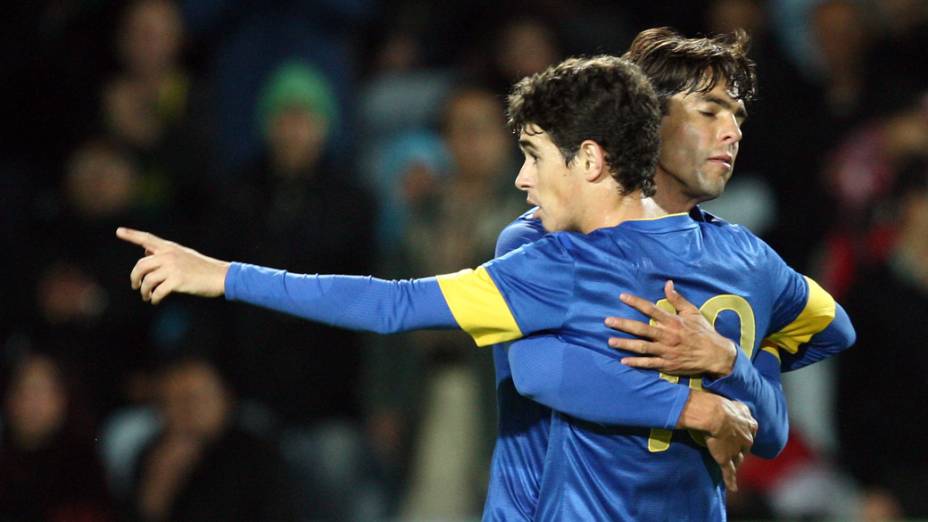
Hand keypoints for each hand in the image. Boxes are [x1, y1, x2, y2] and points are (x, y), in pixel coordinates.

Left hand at [116, 227, 229, 303]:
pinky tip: (155, 301)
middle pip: (140, 266)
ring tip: (147, 296)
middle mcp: (169, 255)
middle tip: (135, 286)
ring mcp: (173, 268)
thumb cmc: (202, 268)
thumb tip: (145, 252)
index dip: (131, 235)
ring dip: (144, 291)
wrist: (220, 276)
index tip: (118, 231)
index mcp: (170, 248)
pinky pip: (157, 291)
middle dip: (135, 278)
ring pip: (147, 280)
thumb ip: (164, 254)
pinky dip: (154, 298)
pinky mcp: (177, 281)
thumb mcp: (183, 255)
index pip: (147, 238)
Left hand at [605, 280, 736, 377]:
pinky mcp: (667, 364)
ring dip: (625, 344)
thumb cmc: (703, 332)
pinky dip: (636, 363)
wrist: (715, 355)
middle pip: (641, 328)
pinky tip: (623, 360)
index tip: (621, 296)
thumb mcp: (692, 312)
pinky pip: (649, 363)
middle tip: (607, 321)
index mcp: (673, 321)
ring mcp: (666, 351)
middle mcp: (667, 335)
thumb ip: (677, 299)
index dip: (635, 302)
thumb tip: (667, 283)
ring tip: (610, 341)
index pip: (650, 309)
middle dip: (623, 324)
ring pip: (642, 347)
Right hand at [705, 399, 755, 491]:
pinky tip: (733, 488)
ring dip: (735, 462)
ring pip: (738, 459)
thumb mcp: (734, 403)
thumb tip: (738, 408)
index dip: (742, 436)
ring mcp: (736, 450)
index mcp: (750, 424)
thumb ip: (738, 408)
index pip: (749, 433)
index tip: (738, 437)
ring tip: (731, 466)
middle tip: (732, 450)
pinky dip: (730, 481)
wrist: (714, 415)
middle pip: (745, 448)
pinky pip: (729, 472)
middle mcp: (747, 439)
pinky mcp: (725, 459)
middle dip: (740, 450)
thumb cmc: (720, 404)